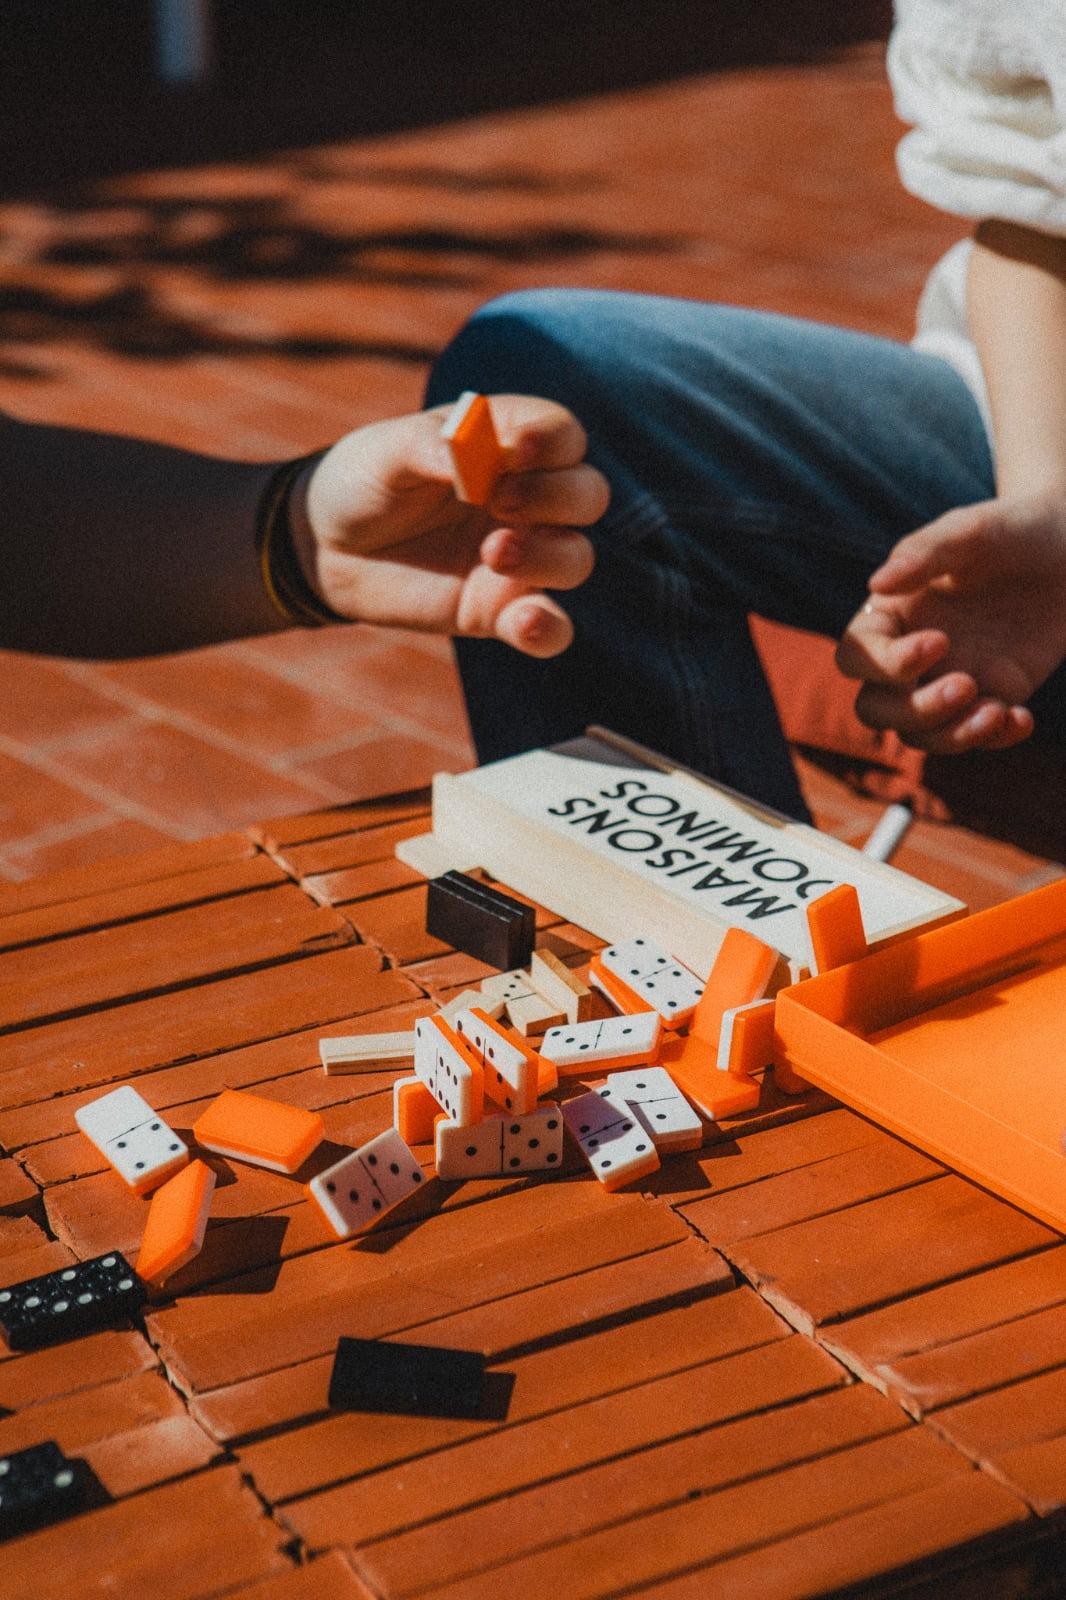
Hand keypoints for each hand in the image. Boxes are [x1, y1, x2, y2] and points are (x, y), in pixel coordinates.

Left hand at [288, 395, 608, 656]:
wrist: (325, 547)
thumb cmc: (362, 482)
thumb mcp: (384, 452)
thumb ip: (430, 445)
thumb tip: (474, 457)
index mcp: (506, 445)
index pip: (561, 435)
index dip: (552, 441)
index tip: (518, 452)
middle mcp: (527, 499)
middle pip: (587, 494)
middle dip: (558, 497)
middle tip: (503, 501)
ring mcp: (521, 557)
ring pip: (576, 558)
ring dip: (548, 556)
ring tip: (493, 554)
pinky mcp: (499, 610)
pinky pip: (548, 626)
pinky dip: (547, 629)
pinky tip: (523, 624)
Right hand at [836, 493, 1065, 752]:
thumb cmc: (1012, 529)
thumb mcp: (971, 531)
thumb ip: (924, 553)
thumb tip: (875, 584)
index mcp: (891, 615)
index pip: (856, 656)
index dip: (885, 663)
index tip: (939, 641)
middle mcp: (910, 656)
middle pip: (877, 709)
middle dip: (914, 711)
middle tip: (965, 685)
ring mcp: (949, 680)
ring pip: (921, 735)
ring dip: (953, 736)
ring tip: (997, 712)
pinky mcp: (992, 697)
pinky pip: (977, 736)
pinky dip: (996, 739)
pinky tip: (1022, 719)